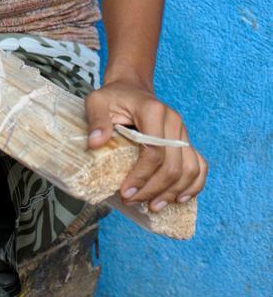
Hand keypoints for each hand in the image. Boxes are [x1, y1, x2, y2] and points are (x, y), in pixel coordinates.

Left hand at [84, 79, 207, 211]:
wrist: (131, 89)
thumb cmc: (114, 98)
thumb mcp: (97, 102)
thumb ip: (96, 120)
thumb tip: (96, 143)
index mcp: (153, 111)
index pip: (154, 152)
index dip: (141, 177)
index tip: (125, 192)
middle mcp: (174, 121)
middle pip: (173, 166)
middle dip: (153, 189)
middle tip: (131, 201)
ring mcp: (183, 132)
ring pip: (190, 169)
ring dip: (173, 193)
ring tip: (152, 206)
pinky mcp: (186, 142)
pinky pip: (200, 166)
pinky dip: (194, 185)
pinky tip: (179, 199)